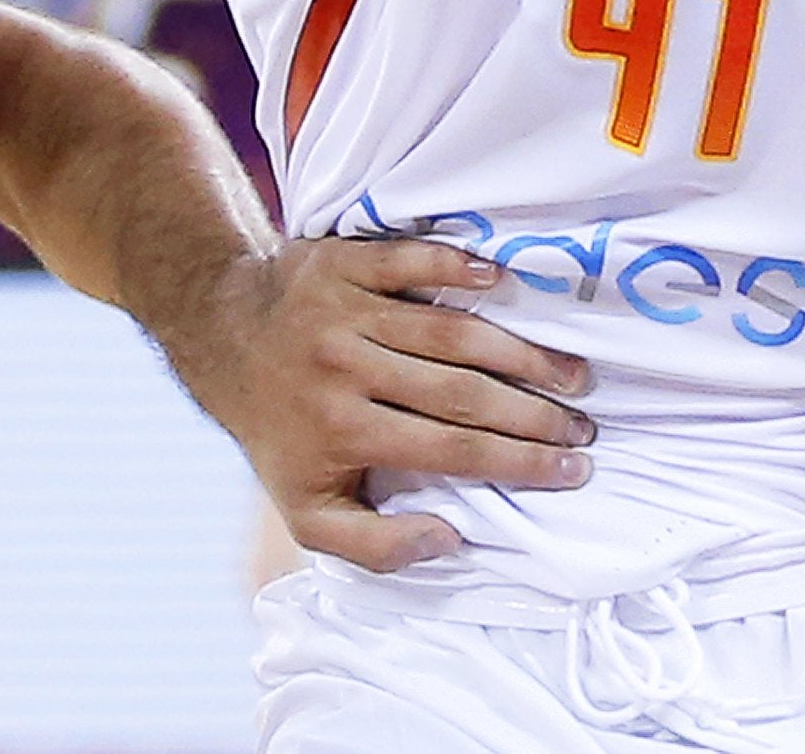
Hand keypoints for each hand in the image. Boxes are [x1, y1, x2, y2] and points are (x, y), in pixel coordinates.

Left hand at [172, 235, 594, 571]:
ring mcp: (343, 310)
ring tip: (570, 373)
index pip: (449, 451)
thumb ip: (374, 546)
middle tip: (584, 426)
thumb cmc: (281, 429)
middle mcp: (343, 368)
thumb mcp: (307, 510)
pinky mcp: (342, 260)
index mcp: (340, 431)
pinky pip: (408, 259)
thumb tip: (451, 537)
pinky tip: (500, 279)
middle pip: (459, 393)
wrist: (221, 334)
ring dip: (518, 351)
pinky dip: (455, 264)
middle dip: (532, 413)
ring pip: (448, 330)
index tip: (573, 469)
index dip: (517, 462)